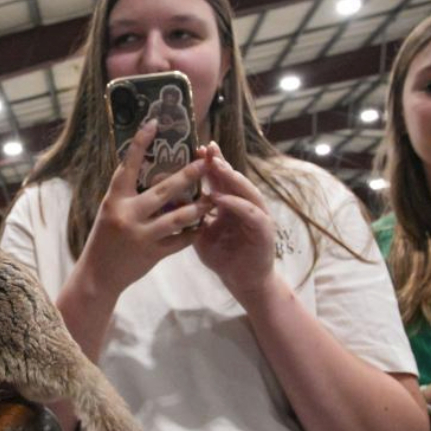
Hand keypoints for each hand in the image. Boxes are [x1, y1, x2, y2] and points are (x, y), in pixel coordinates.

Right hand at [75, 121, 205, 297]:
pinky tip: (203, 224)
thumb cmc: (104, 239)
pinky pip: (180, 241)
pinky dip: (193, 232)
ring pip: (178, 217)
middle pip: (163, 190)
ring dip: (198, 207)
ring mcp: (141, 236)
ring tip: (211, 198)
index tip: (154, 123)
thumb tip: (154, 171)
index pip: (127, 166)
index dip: (139, 143)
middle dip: (187, 175)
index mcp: (114, 200)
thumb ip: (129, 195)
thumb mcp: (110, 212)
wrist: (97, 276)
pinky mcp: (152, 255)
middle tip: (204, 163)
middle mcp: (127, 215)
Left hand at [191, 142, 275, 302]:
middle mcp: (245, 204)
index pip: (220, 179)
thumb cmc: (223, 257)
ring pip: (244, 190)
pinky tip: (220, 198)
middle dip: (220, 162)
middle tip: (207, 148)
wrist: (243, 282)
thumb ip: (189, 216)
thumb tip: (167, 199)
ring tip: (215, 165)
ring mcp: (257, 215)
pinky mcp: (263, 229)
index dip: (210, 164)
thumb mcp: (200, 234)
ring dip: (230, 177)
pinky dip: (235, 204)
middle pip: (233, 179)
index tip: (197, 148)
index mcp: (230, 203)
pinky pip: (249, 212)